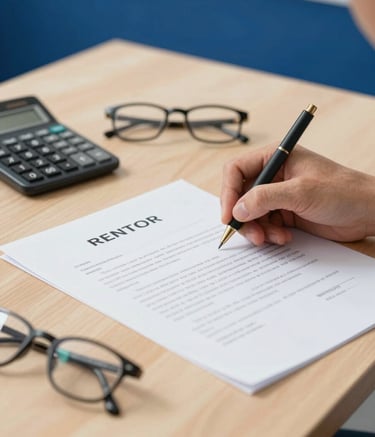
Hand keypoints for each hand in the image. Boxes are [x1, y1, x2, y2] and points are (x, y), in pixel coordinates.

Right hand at [221, 144, 374, 244]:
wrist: (367, 212)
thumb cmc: (342, 191)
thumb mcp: (301, 191)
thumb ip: (265, 198)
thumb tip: (237, 210)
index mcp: (275, 158)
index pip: (237, 170)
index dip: (228, 192)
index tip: (228, 215)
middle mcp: (273, 176)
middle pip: (240, 195)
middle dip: (243, 217)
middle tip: (252, 235)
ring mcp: (278, 195)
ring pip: (251, 214)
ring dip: (257, 229)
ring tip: (271, 239)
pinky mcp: (285, 213)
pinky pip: (264, 224)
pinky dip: (269, 234)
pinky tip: (284, 238)